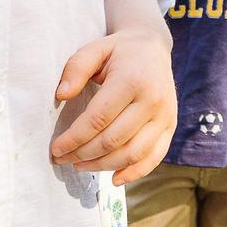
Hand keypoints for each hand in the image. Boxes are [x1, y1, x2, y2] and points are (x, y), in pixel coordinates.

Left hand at [50, 26, 176, 185]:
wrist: (153, 47)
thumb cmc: (118, 51)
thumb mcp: (94, 49)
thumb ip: (75, 69)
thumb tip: (61, 95)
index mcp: (132, 80)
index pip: (98, 119)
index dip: (74, 138)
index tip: (55, 149)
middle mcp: (152, 100)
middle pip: (113, 140)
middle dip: (83, 155)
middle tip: (63, 159)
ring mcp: (165, 115)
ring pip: (132, 153)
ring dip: (103, 166)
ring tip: (81, 165)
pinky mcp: (171, 126)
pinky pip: (153, 157)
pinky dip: (134, 173)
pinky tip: (113, 179)